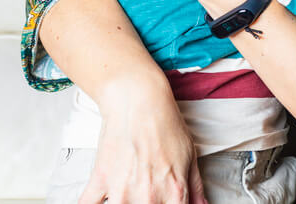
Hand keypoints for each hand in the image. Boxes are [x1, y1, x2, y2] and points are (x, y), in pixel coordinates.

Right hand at [79, 73, 206, 203]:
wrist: (139, 101)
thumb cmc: (166, 125)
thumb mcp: (191, 156)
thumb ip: (195, 187)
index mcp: (174, 192)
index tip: (167, 202)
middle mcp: (148, 198)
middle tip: (146, 191)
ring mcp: (122, 192)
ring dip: (123, 203)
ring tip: (126, 193)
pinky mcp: (100, 181)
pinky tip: (101, 198)